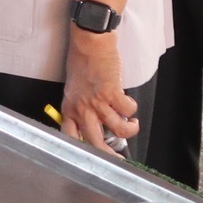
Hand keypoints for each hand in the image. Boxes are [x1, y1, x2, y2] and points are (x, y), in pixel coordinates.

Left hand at [59, 33, 138, 148]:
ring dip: (130, 130)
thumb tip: (95, 124)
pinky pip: (128, 111)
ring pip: (118, 129)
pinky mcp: (112, 93)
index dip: (82, 151)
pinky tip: (130, 106)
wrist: (90, 44)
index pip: (70, 137)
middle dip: (110, 155)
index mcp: (69, 109)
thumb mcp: (73, 90)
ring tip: (132, 124)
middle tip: (119, 158)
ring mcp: (97, 102)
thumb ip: (80, 108)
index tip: (93, 156)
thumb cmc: (81, 63)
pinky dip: (133, 110)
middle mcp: (82, 109)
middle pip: (95, 143)